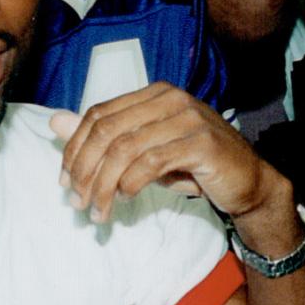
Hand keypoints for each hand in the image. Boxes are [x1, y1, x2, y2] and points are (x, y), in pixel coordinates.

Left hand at [49, 83, 279, 224]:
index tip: (66, 182)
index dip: (75, 149)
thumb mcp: (146, 148)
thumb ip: (105, 136)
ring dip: (104, 185)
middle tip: (79, 202)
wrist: (250, 181)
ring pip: (125, 149)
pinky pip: (151, 162)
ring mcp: (188, 118)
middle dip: (85, 170)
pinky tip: (125, 197)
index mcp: (154, 93)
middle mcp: (170, 98)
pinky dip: (130, 182)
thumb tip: (55, 122)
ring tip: (99, 211)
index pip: (99, 114)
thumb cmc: (196, 164)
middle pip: (107, 131)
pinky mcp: (202, 143)